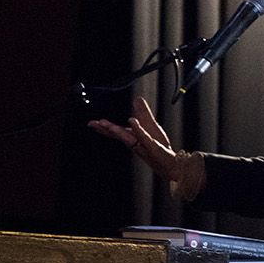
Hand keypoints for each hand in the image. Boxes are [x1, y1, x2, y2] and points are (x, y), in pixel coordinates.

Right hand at [87, 95, 205, 200]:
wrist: (170, 163)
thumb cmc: (160, 147)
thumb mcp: (150, 125)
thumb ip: (143, 113)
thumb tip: (137, 99)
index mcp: (133, 137)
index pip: (116, 131)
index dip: (104, 127)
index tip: (93, 123)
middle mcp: (135, 142)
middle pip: (119, 135)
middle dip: (106, 130)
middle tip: (95, 124)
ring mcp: (143, 145)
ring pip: (128, 138)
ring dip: (118, 131)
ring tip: (109, 126)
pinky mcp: (153, 147)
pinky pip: (144, 138)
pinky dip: (138, 130)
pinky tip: (132, 121)